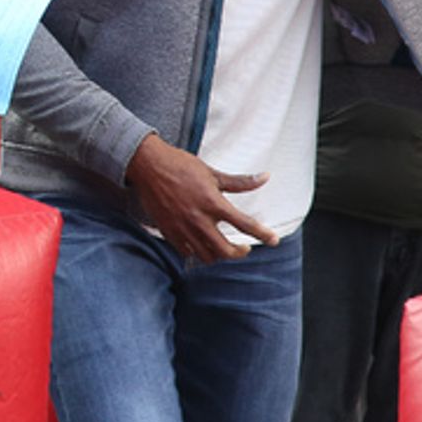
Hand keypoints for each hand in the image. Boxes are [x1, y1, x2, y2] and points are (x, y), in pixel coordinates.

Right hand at [125, 133, 278, 263]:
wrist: (148, 166)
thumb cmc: (180, 166)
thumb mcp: (213, 173)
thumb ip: (240, 182)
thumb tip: (265, 177)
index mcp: (213, 203)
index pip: (245, 224)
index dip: (263, 234)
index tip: (274, 240)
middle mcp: (199, 220)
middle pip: (226, 250)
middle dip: (239, 253)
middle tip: (244, 248)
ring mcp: (183, 229)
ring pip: (207, 256)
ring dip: (219, 255)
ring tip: (222, 247)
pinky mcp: (169, 232)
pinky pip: (187, 253)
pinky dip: (197, 253)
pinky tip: (201, 245)